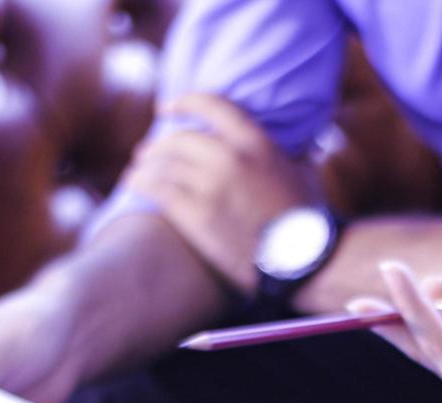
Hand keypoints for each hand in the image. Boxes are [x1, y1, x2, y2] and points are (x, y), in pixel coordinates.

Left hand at [125, 93, 320, 292]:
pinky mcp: (196, 215)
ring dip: (146, 165)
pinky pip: (157, 188)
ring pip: (163, 163)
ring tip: (139, 170)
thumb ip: (294, 156)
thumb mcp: (305, 177)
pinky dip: (141, 182)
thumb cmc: (307, 222)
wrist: (302, 260)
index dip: (184, 103)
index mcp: (256, 144)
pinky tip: (133, 182)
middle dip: (159, 144)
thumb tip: (300, 147)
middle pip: (179, 139)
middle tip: (148, 151)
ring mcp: (210, 186)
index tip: (167, 108)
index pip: (212, 106)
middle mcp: (230, 158)